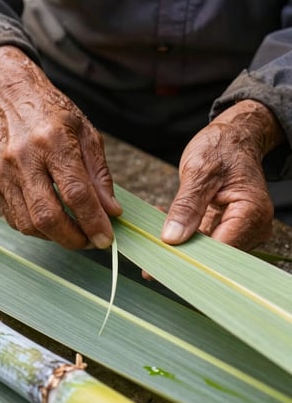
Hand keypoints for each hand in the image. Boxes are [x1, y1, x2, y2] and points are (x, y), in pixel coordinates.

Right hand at [0, 46, 121, 249]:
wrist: (11, 98)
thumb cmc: (55, 116)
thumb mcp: (88, 135)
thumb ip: (100, 176)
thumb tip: (111, 212)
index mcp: (53, 141)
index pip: (76, 193)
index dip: (93, 222)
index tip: (106, 238)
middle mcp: (24, 158)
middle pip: (48, 216)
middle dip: (74, 238)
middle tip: (91, 241)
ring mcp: (3, 172)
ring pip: (29, 224)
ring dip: (56, 237)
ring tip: (74, 232)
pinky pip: (15, 219)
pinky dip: (37, 229)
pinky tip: (52, 222)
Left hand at [161, 100, 283, 250]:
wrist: (234, 137)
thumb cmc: (222, 147)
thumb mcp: (199, 171)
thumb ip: (187, 205)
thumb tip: (172, 238)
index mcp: (251, 212)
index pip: (220, 249)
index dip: (191, 259)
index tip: (161, 262)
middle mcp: (252, 226)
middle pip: (215, 256)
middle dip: (183, 257)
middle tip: (149, 264)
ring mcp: (242, 230)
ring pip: (208, 252)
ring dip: (181, 248)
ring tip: (153, 242)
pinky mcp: (229, 229)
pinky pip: (206, 241)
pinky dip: (185, 236)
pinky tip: (164, 228)